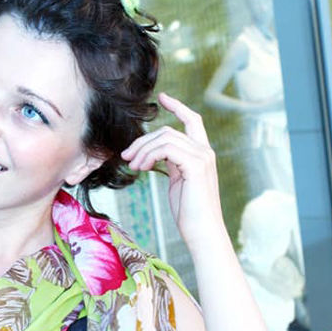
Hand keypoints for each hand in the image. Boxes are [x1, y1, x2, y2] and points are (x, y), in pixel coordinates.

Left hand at [121, 93, 223, 249]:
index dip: (178, 107)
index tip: (162, 98)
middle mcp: (205, 152)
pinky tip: (141, 168)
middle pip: (167, 131)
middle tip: (126, 156)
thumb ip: (172, 163)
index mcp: (202, 154)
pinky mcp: (196, 165)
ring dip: (142, 150)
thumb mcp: (178, 182)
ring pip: (164, 138)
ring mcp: (202, 157)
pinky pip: (166, 148)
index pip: (193, 120)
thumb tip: (155, 153)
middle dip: (143, 141)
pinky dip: (149, 155)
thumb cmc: (189, 212)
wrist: (202, 232)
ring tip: (132, 165)